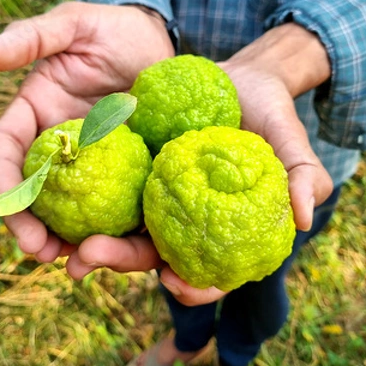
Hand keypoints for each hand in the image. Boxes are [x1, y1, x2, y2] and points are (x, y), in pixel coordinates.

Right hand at [0, 1, 173, 259]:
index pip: (7, 151)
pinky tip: (119, 248)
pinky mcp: (127, 173)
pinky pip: (116, 206)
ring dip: (70, 240)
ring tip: (78, 263)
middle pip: (35, 194)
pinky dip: (113, 230)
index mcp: (37, 115)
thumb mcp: (72, 24)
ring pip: (72, 210)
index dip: (2, 180)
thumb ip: (29, 38)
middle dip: (31, 227)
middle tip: (42, 253)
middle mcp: (60, 146)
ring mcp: (94, 164)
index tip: (8, 206)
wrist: (161, 43)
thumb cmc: (112, 29)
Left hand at [67, 22, 333, 307]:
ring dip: (92, 238)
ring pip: (122, 226)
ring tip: (64, 240)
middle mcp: (186, 220)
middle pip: (152, 254)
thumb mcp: (290, 139)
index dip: (194, 287)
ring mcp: (158, 195)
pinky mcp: (137, 168)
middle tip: (88, 257)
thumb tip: (304, 218)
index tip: (172, 282)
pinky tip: (62, 194)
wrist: (241, 77)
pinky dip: (87, 195)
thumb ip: (302, 174)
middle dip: (120, 262)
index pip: (210, 272)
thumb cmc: (271, 113)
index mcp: (223, 228)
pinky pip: (110, 184)